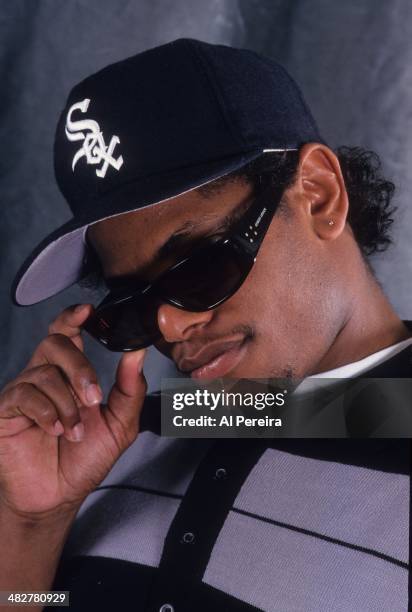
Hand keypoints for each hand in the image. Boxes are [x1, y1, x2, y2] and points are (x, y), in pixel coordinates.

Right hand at [0, 304, 146, 519]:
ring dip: (67, 404)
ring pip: (43, 372)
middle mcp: (44, 376)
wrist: (59, 496)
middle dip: (80, 368)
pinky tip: (55, 430)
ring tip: (75, 431)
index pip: (66, 333)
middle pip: (55, 343)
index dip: (73, 317)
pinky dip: (47, 412)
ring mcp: (22, 391)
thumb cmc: (85, 458)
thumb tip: (137, 353)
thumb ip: (130, 388)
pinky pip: (24, 395)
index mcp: (69, 373)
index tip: (88, 311)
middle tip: (94, 398)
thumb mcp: (120, 423)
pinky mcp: (5, 410)